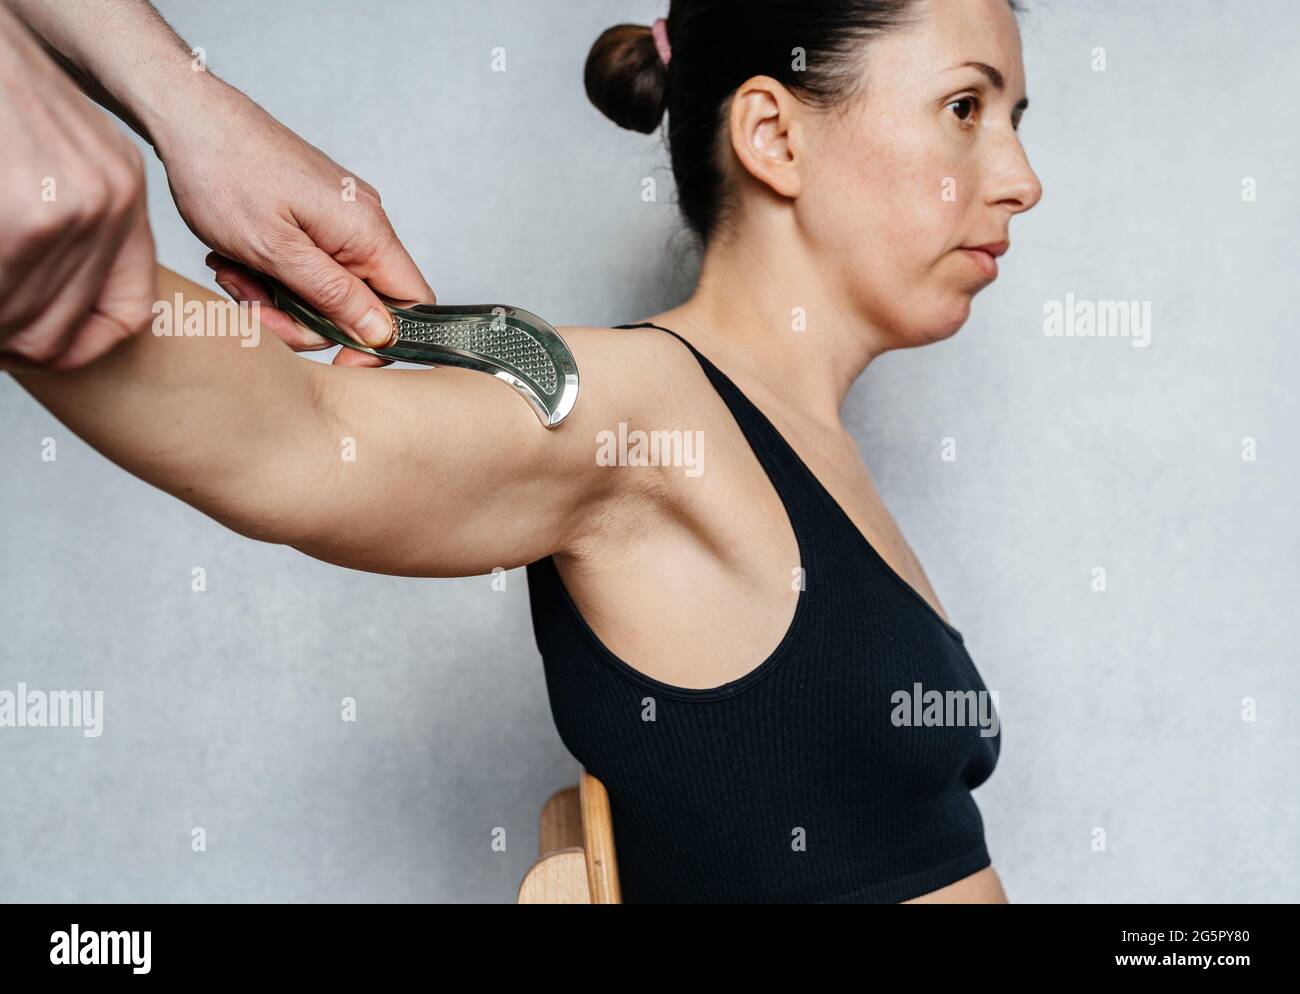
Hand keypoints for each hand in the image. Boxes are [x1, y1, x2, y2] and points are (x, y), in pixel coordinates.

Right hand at [0, 4, 154, 372]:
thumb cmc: (8, 99)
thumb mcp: (70, 155)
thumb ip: (82, 223)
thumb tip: (63, 315)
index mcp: (125, 194)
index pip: (131, 313)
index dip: (86, 346)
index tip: (48, 352)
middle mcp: (110, 205)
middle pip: (66, 328)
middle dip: (17, 337)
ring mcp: (71, 212)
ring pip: (28, 322)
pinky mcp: (28, 218)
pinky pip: (2, 298)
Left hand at [155, 80, 434, 366]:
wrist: (189, 115)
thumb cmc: (224, 173)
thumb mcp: (275, 249)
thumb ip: (333, 295)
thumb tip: (382, 333)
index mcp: (367, 232)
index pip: (413, 304)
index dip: (382, 342)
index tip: (337, 359)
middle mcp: (364, 226)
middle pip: (362, 307)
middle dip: (306, 321)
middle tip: (254, 307)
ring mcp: (340, 221)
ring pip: (328, 292)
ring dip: (280, 299)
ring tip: (235, 275)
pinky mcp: (315, 218)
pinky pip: (309, 268)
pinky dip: (274, 276)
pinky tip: (237, 262)